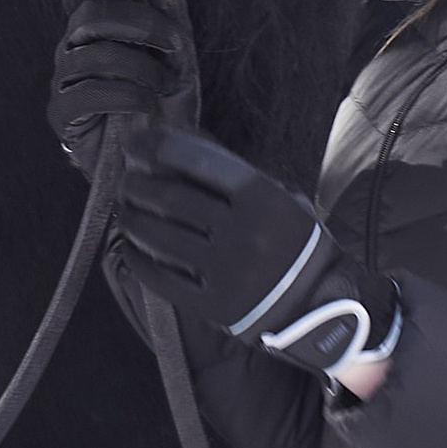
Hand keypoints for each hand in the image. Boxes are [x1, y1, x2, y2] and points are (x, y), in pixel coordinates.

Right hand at [50, 0, 199, 174]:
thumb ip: (171, 14)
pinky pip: (85, 94)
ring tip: (162, 87)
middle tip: (173, 43)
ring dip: (138, 68)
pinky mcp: (62, 115)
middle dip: (138, 23)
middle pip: (90, 15)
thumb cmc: (168, 107)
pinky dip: (124, 96)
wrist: (165, 164)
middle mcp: (73, 49)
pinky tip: (146, 106)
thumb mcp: (180, 58)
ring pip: (93, 56)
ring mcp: (63, 82)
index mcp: (97, 30)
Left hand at [109, 123, 400, 384]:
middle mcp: (241, 230)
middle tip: (127, 179)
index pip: (195, 158)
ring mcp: (225, 269)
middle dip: (138, 184)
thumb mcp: (283, 199)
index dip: (157, 143)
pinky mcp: (213, 304)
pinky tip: (130, 248)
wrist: (320, 307)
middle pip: (169, 197)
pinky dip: (138, 259)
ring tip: (126, 209)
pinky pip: (161, 277)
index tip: (136, 140)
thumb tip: (177, 153)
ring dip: (132, 218)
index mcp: (260, 197)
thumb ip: (238, 179)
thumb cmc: (297, 244)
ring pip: (159, 235)